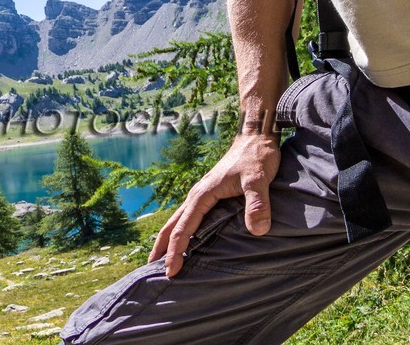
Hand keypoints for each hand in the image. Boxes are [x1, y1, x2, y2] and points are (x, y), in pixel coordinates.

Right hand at [149, 131, 280, 277]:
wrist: (255, 137)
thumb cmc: (255, 157)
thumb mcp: (258, 179)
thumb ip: (257, 204)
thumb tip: (257, 231)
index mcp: (202, 194)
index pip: (184, 227)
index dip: (176, 250)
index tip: (171, 272)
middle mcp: (198, 195)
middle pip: (173, 224)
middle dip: (161, 247)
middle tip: (151, 270)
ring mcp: (203, 195)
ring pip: (180, 220)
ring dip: (169, 239)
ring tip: (162, 259)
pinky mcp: (211, 196)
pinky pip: (191, 217)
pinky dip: (183, 231)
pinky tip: (187, 241)